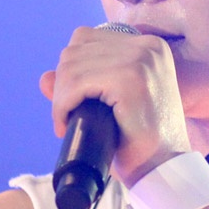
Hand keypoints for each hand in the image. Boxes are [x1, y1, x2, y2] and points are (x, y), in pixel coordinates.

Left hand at [40, 26, 190, 185]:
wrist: (164, 169)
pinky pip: (76, 84)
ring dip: (61, 98)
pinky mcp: (130, 80)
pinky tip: (67, 124)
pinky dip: (62, 105)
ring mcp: (141, 60)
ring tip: (68, 121)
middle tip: (68, 117)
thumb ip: (80, 86)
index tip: (73, 102)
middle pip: (75, 50)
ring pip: (71, 67)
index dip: (70, 71)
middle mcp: (147, 46)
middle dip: (63, 85)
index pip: (86, 39)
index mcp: (148, 45)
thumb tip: (44, 77)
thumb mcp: (110, 105)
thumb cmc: (138, 140)